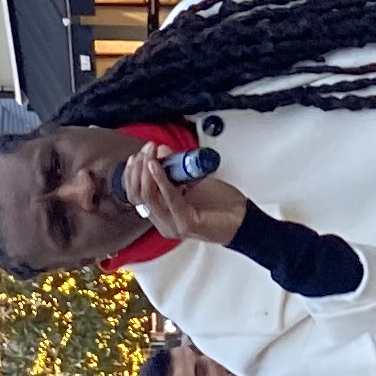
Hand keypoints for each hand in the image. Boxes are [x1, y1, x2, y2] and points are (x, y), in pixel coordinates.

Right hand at [119, 148, 248, 244]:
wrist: (243, 219)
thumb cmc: (220, 203)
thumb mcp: (192, 180)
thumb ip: (175, 169)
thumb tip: (160, 151)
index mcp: (162, 214)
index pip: (136, 195)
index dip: (132, 174)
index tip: (138, 154)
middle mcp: (164, 222)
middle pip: (138, 196)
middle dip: (138, 170)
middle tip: (145, 151)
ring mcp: (173, 225)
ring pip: (148, 198)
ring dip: (147, 172)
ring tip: (149, 155)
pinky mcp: (185, 224)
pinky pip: (168, 199)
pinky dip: (161, 181)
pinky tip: (157, 167)